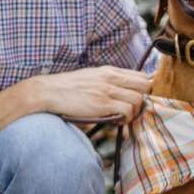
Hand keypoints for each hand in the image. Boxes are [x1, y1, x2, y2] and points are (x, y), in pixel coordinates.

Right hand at [27, 66, 151, 124]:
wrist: (48, 92)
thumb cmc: (67, 89)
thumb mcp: (90, 78)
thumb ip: (106, 83)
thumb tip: (121, 94)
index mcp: (108, 71)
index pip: (141, 75)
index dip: (144, 90)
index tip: (138, 100)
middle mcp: (110, 77)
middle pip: (145, 85)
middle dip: (144, 100)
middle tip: (133, 111)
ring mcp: (107, 90)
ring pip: (138, 99)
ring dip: (134, 112)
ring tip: (122, 118)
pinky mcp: (102, 103)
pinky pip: (127, 110)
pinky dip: (125, 119)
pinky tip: (115, 122)